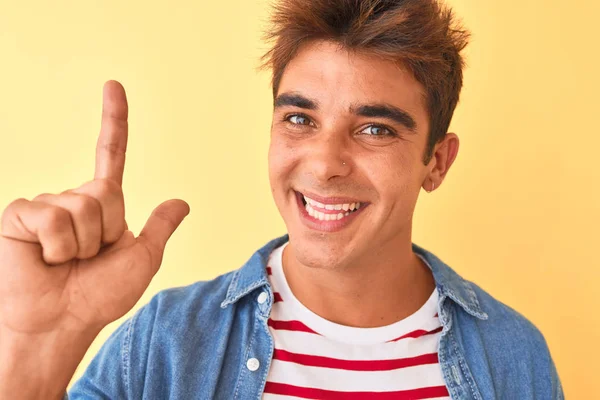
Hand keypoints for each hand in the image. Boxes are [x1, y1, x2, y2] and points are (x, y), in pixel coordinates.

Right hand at [0, 80, 189, 334]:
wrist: (61, 323)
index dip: (113, 120)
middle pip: (105, 191)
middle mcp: (73, 199)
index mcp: (101, 206)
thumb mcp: (141, 260)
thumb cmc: (99, 296)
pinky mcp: (20, 215)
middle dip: (106, 230)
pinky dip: (57, 246)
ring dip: (82, 244)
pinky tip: (45, 259)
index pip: (109, 153)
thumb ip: (158, 228)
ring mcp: (46, 205)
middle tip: (90, 257)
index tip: (114, 85)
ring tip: (67, 261)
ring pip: (81, 206)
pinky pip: (51, 217)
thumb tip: (181, 202)